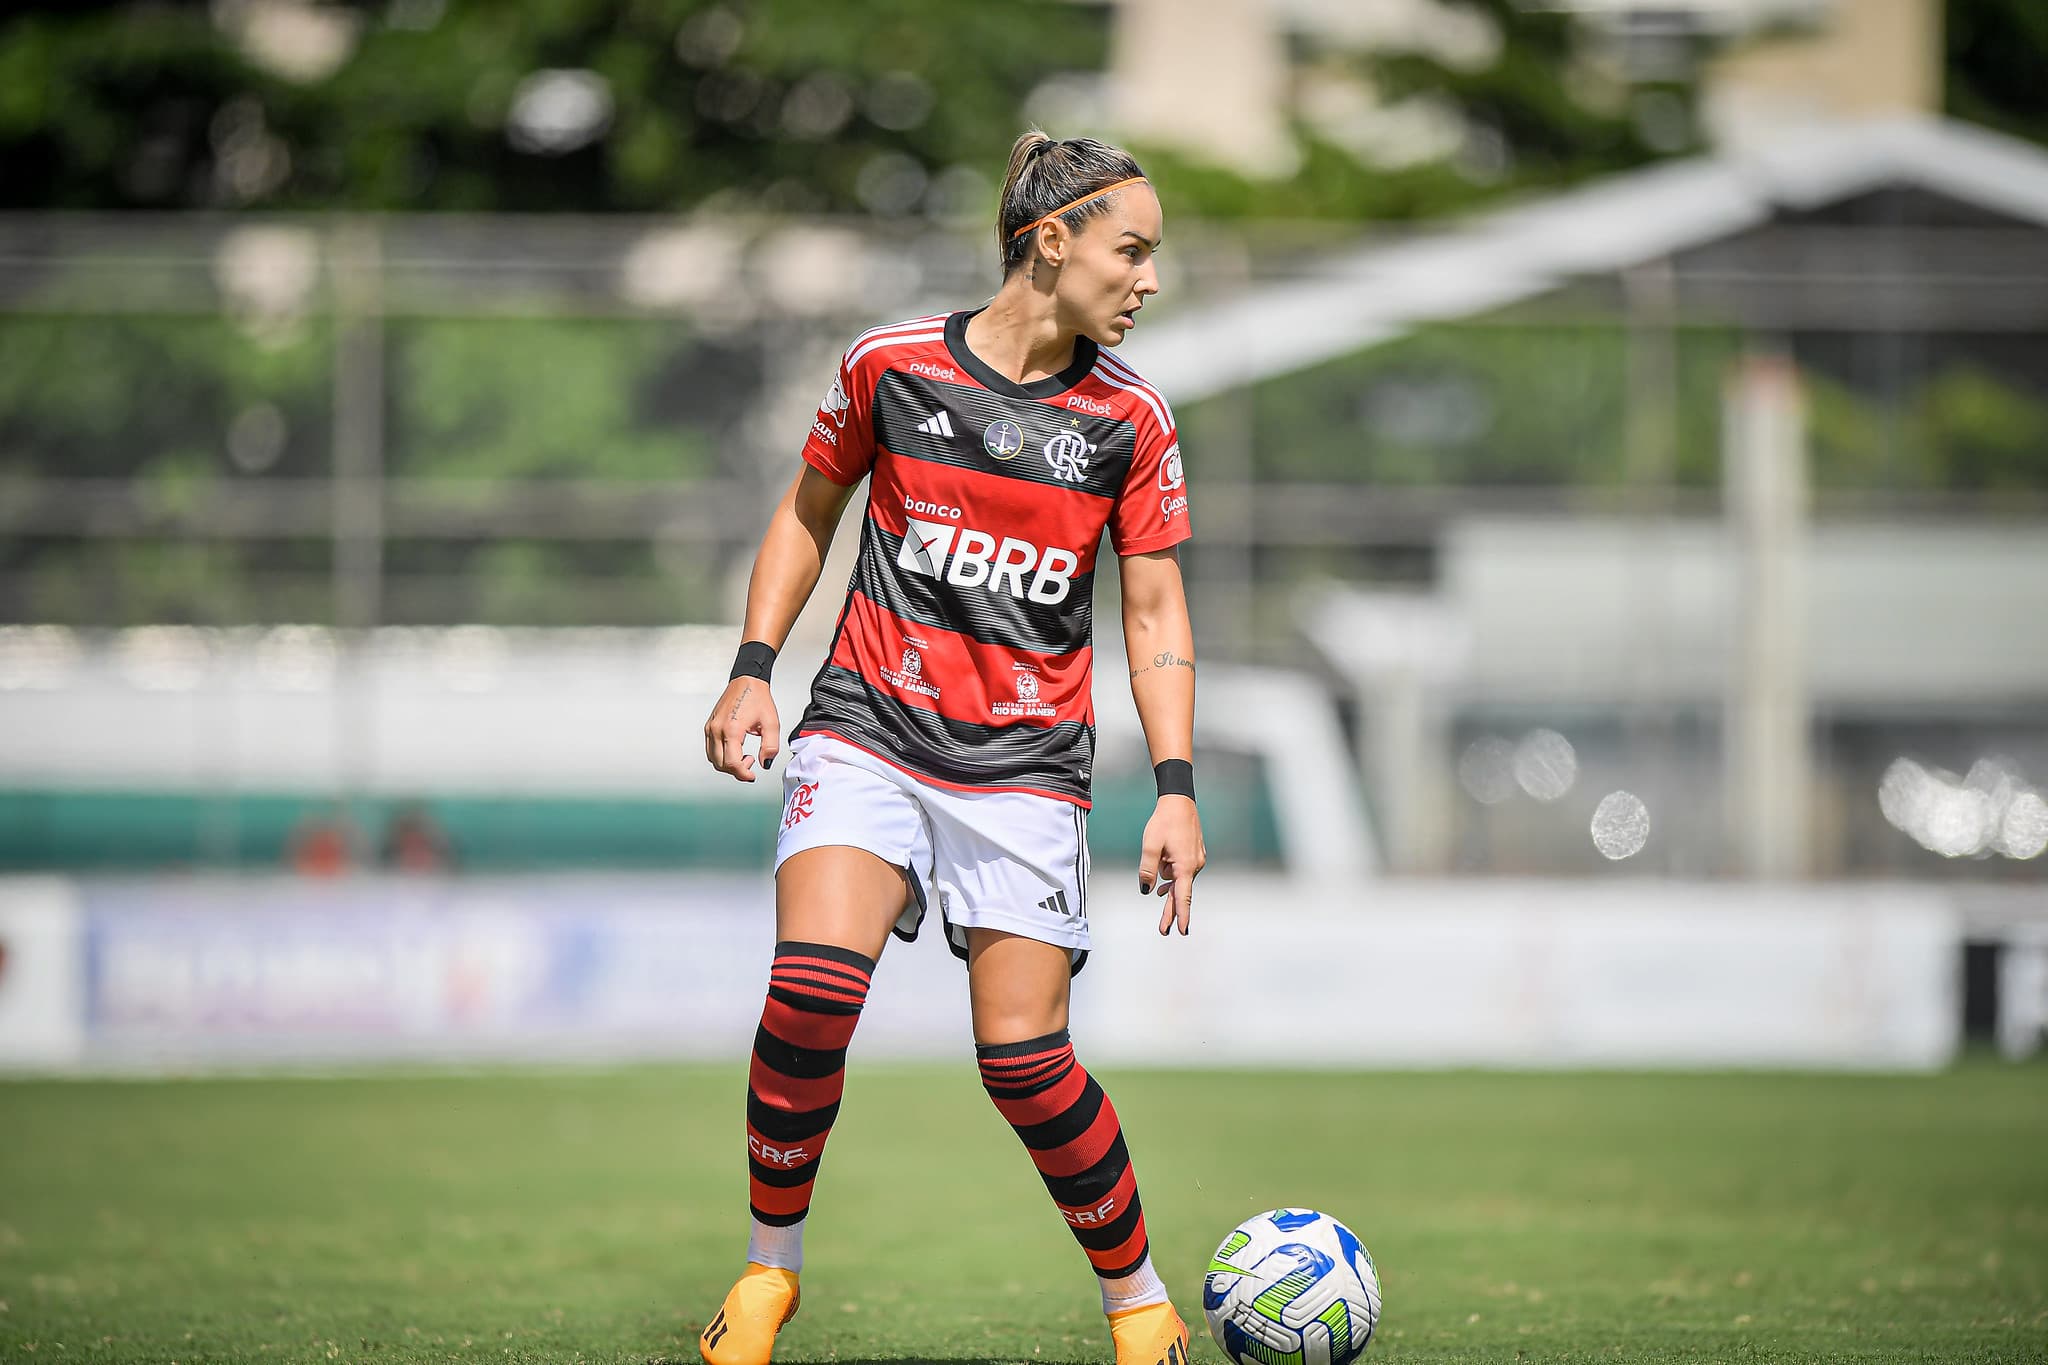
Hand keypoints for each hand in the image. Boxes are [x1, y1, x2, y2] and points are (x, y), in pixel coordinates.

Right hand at [703, 677, 779, 781]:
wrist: (747, 681)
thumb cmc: (758, 698)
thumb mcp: (772, 723)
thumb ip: (771, 746)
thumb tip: (765, 763)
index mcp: (732, 729)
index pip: (732, 763)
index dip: (743, 774)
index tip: (752, 776)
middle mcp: (717, 729)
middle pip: (721, 764)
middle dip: (737, 770)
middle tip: (751, 761)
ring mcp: (711, 728)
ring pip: (713, 759)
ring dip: (728, 764)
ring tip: (743, 755)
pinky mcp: (709, 726)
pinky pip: (710, 749)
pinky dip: (721, 756)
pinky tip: (734, 750)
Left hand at [1137, 795, 1204, 935]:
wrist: (1179, 802)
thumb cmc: (1165, 822)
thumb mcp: (1150, 846)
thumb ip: (1147, 870)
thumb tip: (1146, 889)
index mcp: (1185, 866)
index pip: (1182, 897)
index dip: (1181, 915)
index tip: (1183, 930)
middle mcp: (1194, 866)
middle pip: (1180, 893)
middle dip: (1170, 911)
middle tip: (1163, 930)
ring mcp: (1196, 860)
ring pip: (1177, 878)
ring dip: (1166, 876)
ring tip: (1159, 856)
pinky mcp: (1194, 855)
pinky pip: (1180, 870)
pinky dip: (1171, 872)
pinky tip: (1164, 869)